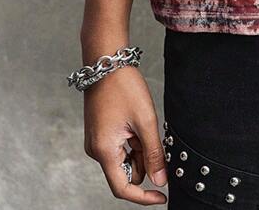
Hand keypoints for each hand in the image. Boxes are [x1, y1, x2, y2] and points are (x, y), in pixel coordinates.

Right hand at [83, 65, 167, 203]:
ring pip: (124, 159)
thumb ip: (154, 154)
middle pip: (126, 172)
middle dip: (143, 161)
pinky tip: (136, 121)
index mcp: (104, 151)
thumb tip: (161, 181)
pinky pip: (119, 148)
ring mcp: (96, 142)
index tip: (162, 196)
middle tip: (152, 134)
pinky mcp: (99, 133)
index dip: (144, 197)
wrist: (106, 62)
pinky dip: (132, 141)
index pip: (123, 188)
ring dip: (138, 149)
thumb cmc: (124, 87)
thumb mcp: (146, 121)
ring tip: (142, 121)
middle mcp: (96, 151)